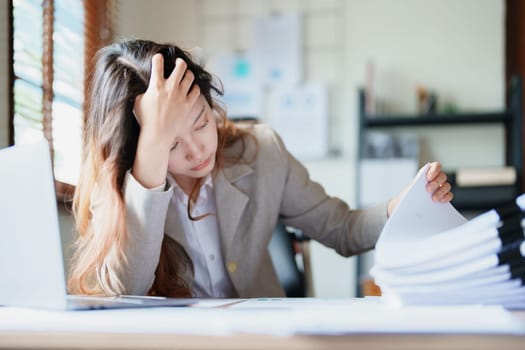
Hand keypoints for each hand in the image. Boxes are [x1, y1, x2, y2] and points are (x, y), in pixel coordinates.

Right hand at [131, 54, 199, 188]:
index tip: (159, 59)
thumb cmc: (145, 119)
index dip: (158, 58)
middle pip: (181, 65)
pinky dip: (194, 88)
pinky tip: (190, 90)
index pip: (158, 62)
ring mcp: (181, 96)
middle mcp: (170, 88)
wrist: (157, 134)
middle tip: (178, 64)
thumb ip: (140, 90)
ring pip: (190, 76)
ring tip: (185, 77)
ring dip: (188, 75)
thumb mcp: (137, 101)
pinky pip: (196, 90)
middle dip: (180, 62)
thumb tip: (135, 83)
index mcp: (156, 85)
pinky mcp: (188, 104)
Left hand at [387, 162, 452, 216]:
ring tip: (433, 198)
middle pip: (442, 176)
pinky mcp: (444, 196)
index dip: (434, 170)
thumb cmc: (409, 193)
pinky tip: (441, 201)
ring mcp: (441, 187)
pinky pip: (449, 195)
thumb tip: (416, 186)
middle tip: (428, 190)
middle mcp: (436, 178)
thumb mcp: (409, 188)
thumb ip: (415, 185)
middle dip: (436, 183)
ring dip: (441, 191)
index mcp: (427, 172)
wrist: (408, 203)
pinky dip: (446, 197)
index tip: (428, 178)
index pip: (436, 166)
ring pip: (447, 186)